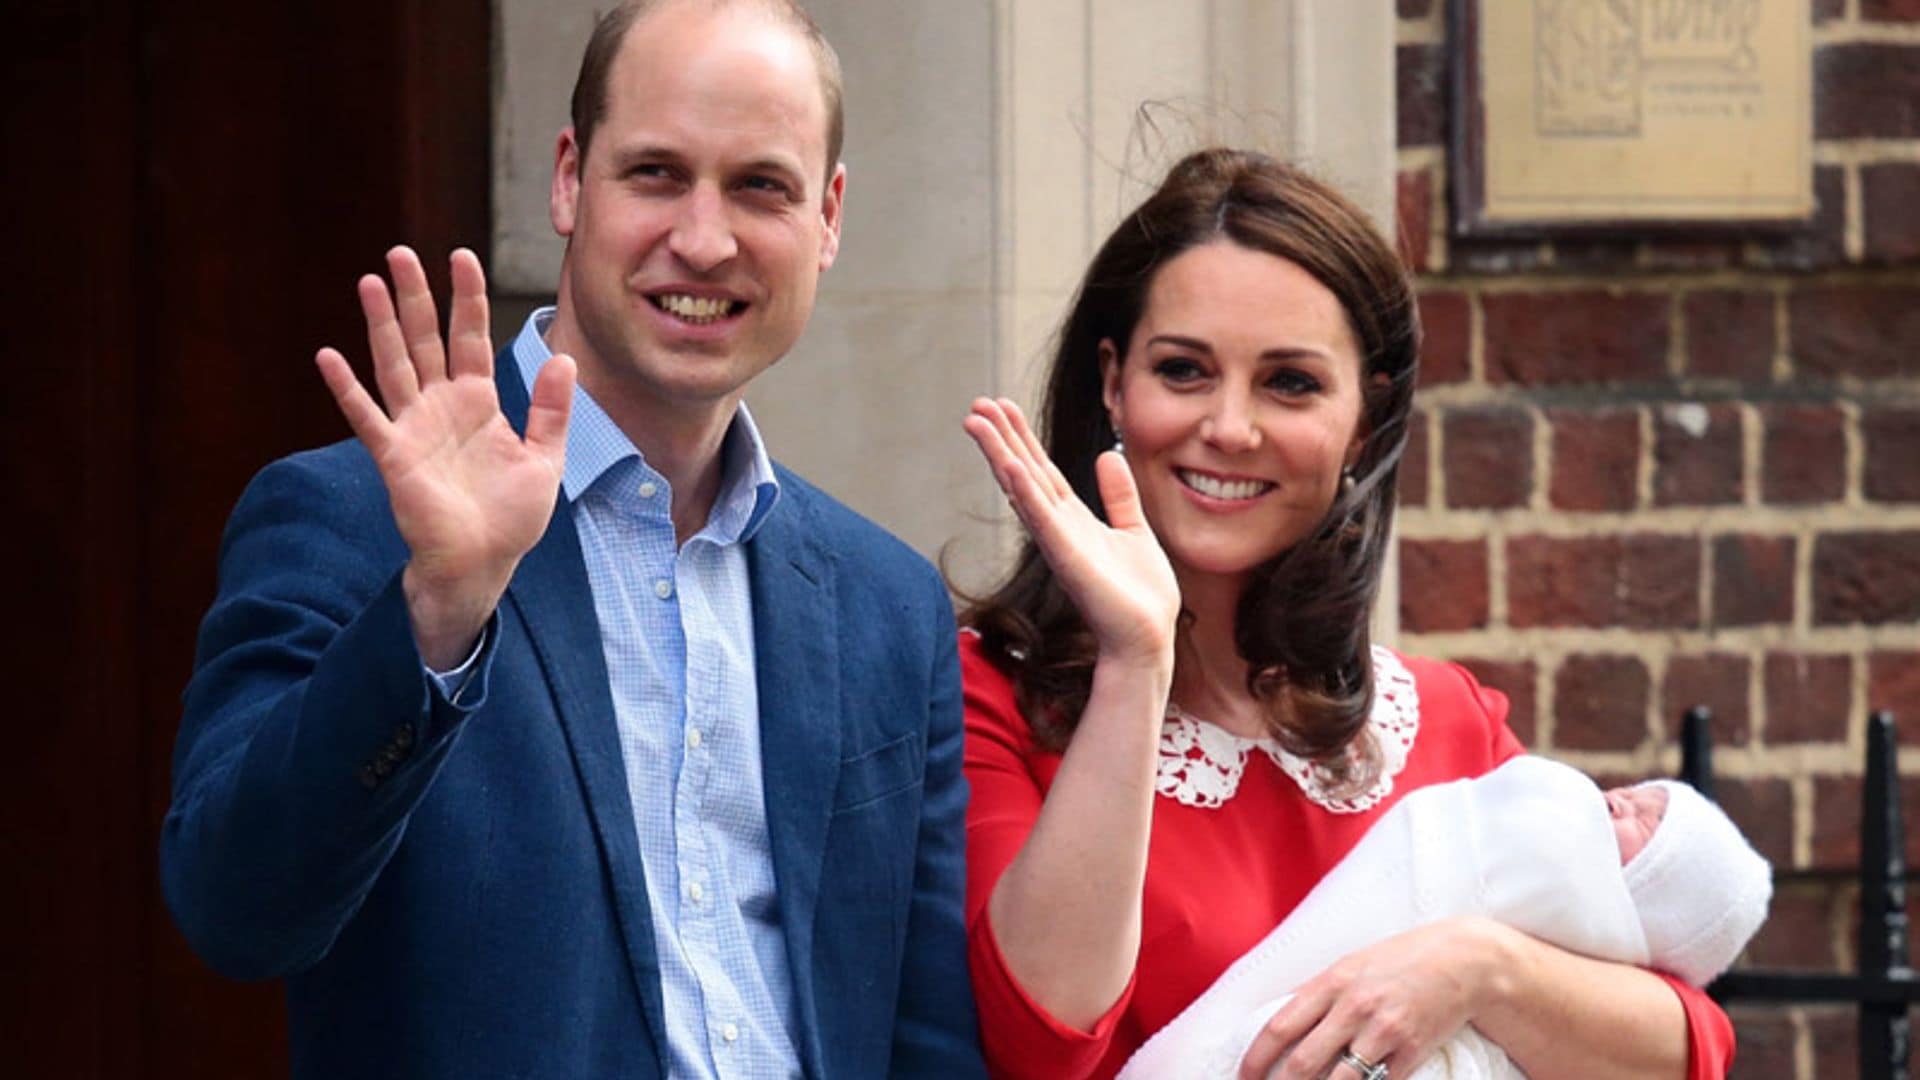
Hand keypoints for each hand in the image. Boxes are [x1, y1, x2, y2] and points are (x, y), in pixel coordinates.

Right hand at [315, 246, 575, 668]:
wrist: (484, 562)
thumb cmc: (511, 516)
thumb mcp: (545, 459)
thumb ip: (551, 411)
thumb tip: (564, 360)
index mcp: (478, 402)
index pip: (471, 337)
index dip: (467, 298)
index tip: (461, 257)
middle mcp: (441, 406)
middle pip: (425, 339)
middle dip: (414, 297)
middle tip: (401, 253)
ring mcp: (414, 427)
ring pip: (395, 364)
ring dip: (380, 324)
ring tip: (369, 281)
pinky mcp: (394, 455)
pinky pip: (367, 416)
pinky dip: (347, 388)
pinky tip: (328, 355)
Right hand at [963, 397, 1178, 664]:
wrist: (1147, 638)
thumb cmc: (1140, 595)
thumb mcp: (1134, 530)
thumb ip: (1120, 495)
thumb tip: (1109, 454)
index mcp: (1073, 519)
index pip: (1041, 469)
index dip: (1022, 436)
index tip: (1002, 406)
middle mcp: (1058, 527)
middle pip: (1023, 472)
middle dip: (1000, 437)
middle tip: (975, 403)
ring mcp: (1059, 542)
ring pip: (1023, 488)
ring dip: (999, 454)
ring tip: (975, 421)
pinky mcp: (1068, 558)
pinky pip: (1042, 519)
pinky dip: (1024, 492)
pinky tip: (1009, 466)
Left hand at [1238, 917, 1502, 1079]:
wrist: (1461, 961)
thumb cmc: (1398, 962)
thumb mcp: (1350, 966)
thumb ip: (1316, 995)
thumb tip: (1278, 1024)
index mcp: (1331, 982)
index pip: (1279, 1028)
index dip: (1256, 1060)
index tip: (1242, 1078)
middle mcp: (1354, 1007)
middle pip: (1303, 1063)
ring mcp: (1384, 1031)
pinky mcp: (1412, 1052)